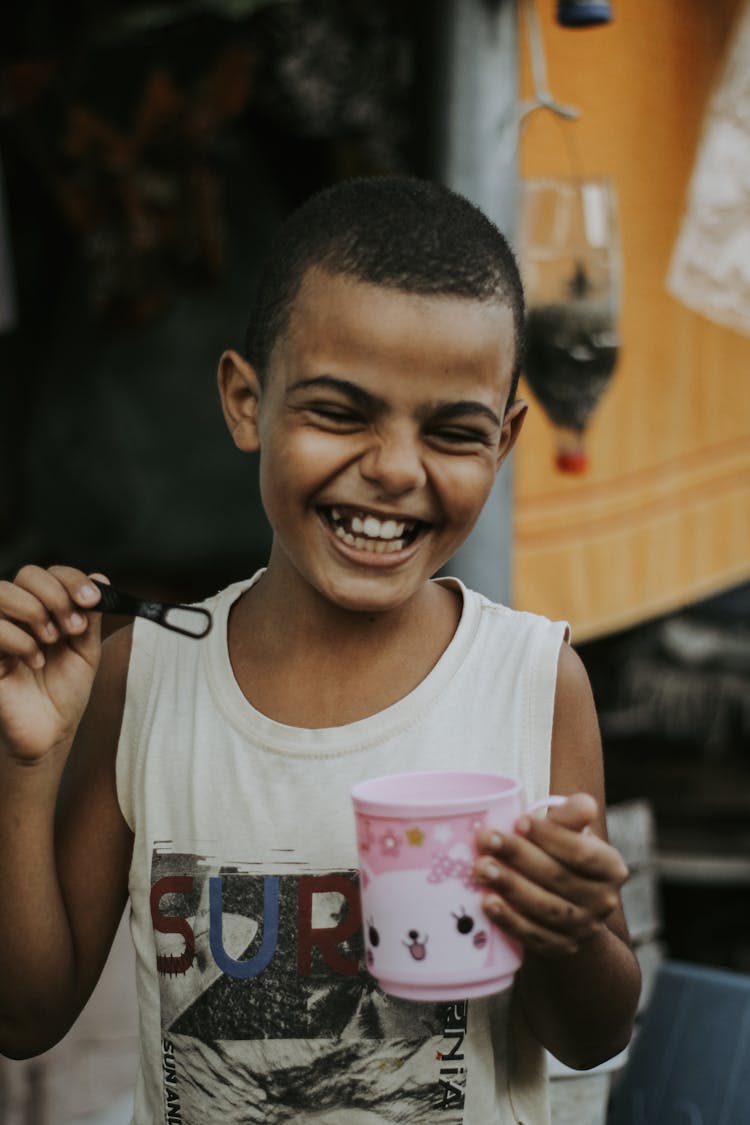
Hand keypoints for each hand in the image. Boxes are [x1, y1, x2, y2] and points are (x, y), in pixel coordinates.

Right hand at [0, 565, 104, 761]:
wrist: (50, 733)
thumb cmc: (65, 691)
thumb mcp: (87, 650)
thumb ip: (91, 616)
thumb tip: (101, 579)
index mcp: (45, 608)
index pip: (52, 573)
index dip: (73, 579)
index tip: (93, 600)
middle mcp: (19, 614)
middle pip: (28, 573)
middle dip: (57, 595)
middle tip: (74, 628)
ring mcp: (0, 631)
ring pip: (4, 591)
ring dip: (36, 611)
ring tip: (53, 640)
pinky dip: (19, 640)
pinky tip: (35, 662)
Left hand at [474, 793, 628, 957]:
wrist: (571, 906)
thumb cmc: (564, 855)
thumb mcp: (572, 832)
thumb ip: (573, 815)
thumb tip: (584, 806)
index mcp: (611, 867)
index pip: (581, 852)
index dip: (549, 836)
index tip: (518, 820)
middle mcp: (603, 901)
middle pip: (557, 877)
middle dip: (518, 856)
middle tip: (485, 839)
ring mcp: (583, 928)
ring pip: (544, 907)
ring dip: (509, 886)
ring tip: (480, 868)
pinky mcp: (562, 948)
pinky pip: (533, 935)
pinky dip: (508, 919)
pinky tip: (487, 902)